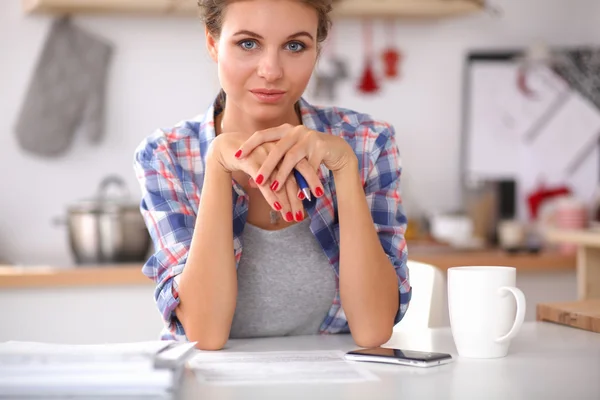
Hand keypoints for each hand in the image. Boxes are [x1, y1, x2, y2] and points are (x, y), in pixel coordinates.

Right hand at [209, 132, 305, 221]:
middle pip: (293, 177)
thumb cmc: (251, 156)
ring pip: (280, 183)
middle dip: (298, 198)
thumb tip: (296, 192)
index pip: (302, 167)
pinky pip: (264, 183)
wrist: (226, 145)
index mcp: (285, 150)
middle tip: (301, 216)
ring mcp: (265, 156)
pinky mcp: (252, 162)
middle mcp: (278, 152)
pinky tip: (278, 207)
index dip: (310, 181)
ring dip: (286, 202)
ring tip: (291, 218)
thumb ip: (281, 174)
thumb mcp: (269, 163)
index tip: (317, 196)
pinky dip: (271, 196)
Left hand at [235, 124, 356, 196]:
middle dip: (266, 166)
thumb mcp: (288, 159)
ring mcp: (309, 138)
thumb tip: (250, 183)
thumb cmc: (307, 155)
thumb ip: (272, 167)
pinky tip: (300, 194)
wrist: (336, 150)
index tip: (236, 156)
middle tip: (257, 181)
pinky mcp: (321, 147)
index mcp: (284, 130)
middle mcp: (295, 131)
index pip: (262, 134)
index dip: (249, 145)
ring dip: (283, 175)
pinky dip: (304, 181)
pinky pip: (310, 167)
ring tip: (275, 189)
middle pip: (277, 149)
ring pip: (292, 158)